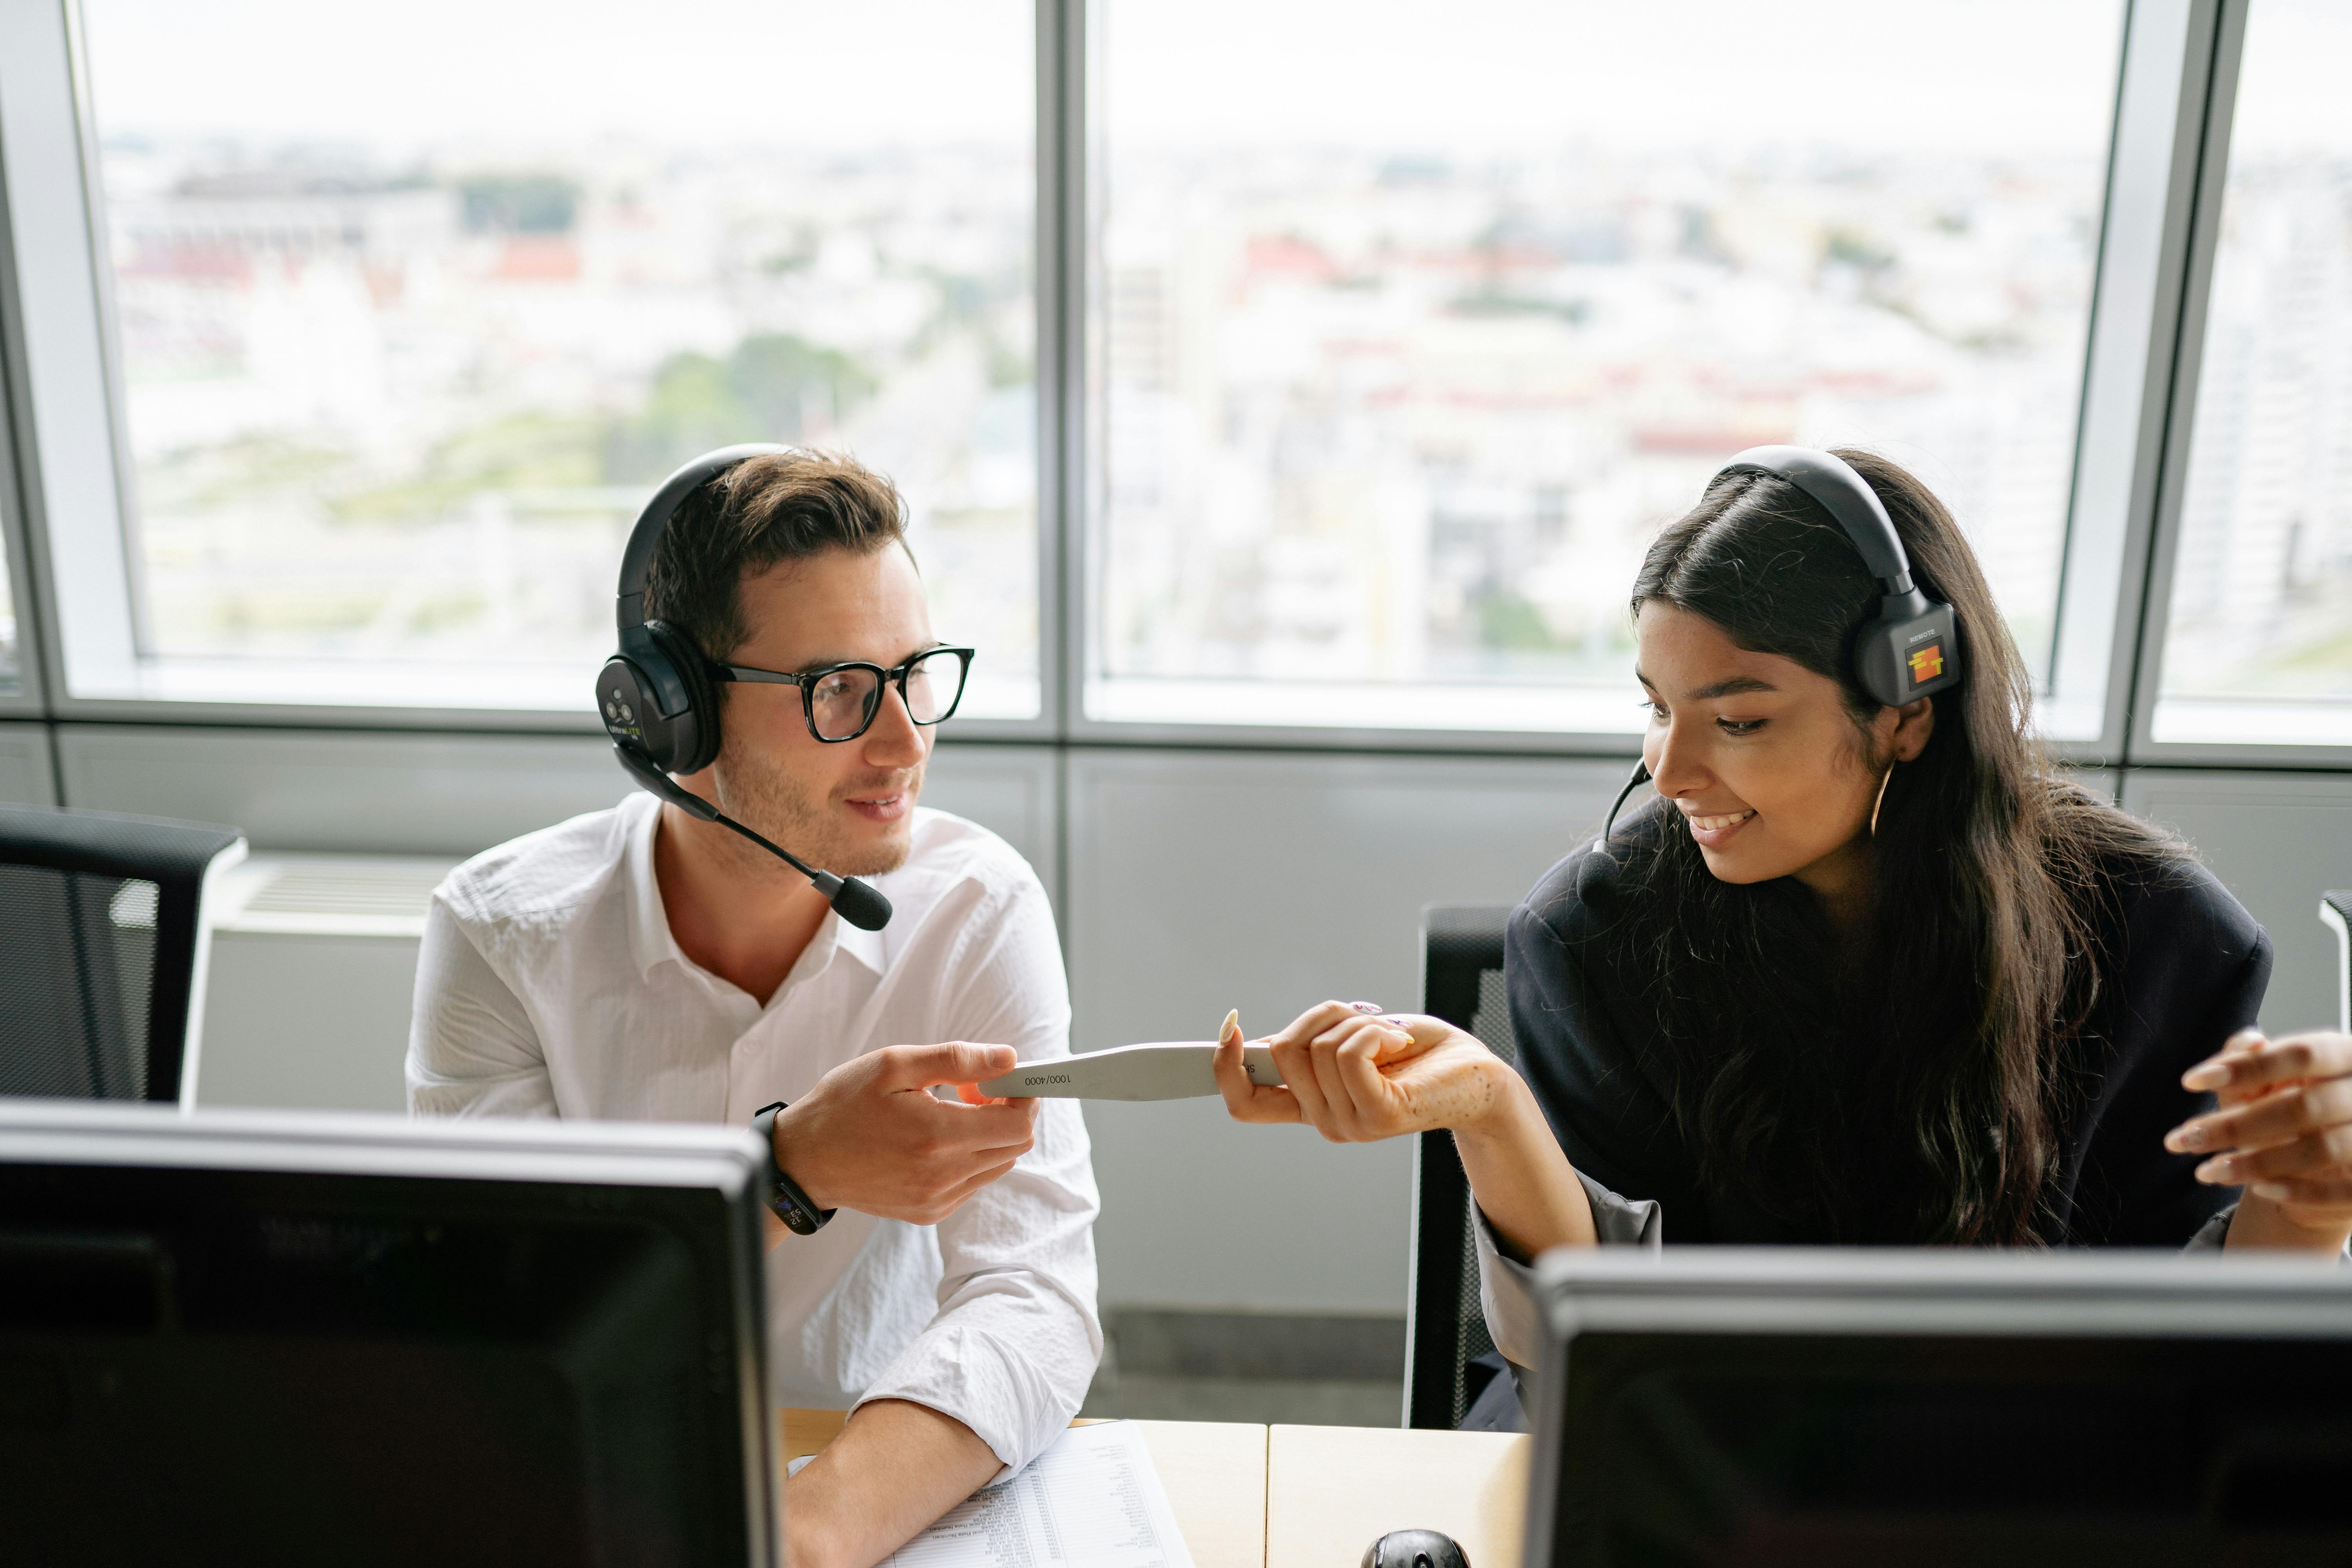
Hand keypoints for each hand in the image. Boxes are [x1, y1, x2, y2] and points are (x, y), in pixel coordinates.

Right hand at [773, 1043, 1039, 1224]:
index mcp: (937, 1136)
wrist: (803, 1160)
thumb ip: (956, 1060)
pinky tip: (934, 1139)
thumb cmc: (843, 1105)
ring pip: (997, 1164)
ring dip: (988, 1134)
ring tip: (947, 1112)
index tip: (1003, 1076)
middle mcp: (942, 1176)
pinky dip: (968, 1156)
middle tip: (970, 1089)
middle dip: (1006, 1110)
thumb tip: (1008, 1058)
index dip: (1023, 1095)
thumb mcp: (893, 1065)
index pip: (1018, 1125)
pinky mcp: (928, 1212)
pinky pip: (973, 1182)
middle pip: (1015, 1146)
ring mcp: (936, 1200)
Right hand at [1212, 1000, 1513, 1143]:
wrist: (1480, 1077)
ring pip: (1318, 1047)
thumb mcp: (1351, 1040)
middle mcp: (1324, 1122)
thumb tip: (1267, 1041)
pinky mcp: (1379, 1115)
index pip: (1244, 1104)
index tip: (1230, 1025)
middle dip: (1319, 1015)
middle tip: (1361, 1016)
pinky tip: (1399, 1042)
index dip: (1223, 1066)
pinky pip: (1350, 1053)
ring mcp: (1349, 1124)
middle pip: (1281, 1052)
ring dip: (1356, 1020)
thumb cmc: (1418, 1052)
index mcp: (1310, 1105)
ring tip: (1389, 1033)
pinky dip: (1374, 1031)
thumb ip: (1310, 1046)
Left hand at [2169, 1028, 2351, 1247]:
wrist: (2329, 1162)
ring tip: (2207, 1171)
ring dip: (2257, 1163)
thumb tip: (2248, 1040)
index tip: (2191, 1081)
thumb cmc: (2293, 1110)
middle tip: (2185, 1138)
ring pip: (2321, 1149)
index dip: (2247, 1067)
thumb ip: (2249, 1058)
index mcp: (2346, 1056)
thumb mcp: (2266, 1081)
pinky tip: (2258, 1189)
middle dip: (2237, 1126)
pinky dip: (2296, 1191)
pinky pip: (2341, 1190)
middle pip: (2304, 1107)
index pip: (2303, 1054)